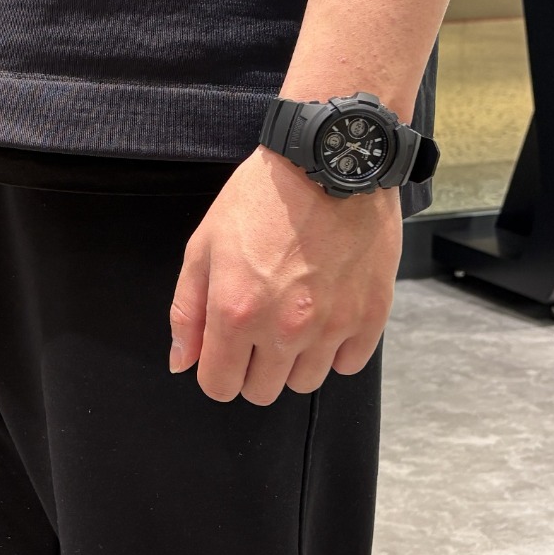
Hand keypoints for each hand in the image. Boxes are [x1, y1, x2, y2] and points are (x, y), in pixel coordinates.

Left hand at [169, 147, 399, 403]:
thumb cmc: (262, 198)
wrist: (329, 163)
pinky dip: (336, 349)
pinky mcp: (370, 317)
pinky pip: (348, 364)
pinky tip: (326, 314)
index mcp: (236, 314)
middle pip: (262, 391)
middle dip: (253, 368)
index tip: (224, 351)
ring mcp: (332, 326)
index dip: (217, 371)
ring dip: (294, 361)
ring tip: (294, 317)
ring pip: (306, 383)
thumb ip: (187, 311)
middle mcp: (284, 330)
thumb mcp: (203, 245)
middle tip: (259, 329)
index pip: (220, 386)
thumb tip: (183, 363)